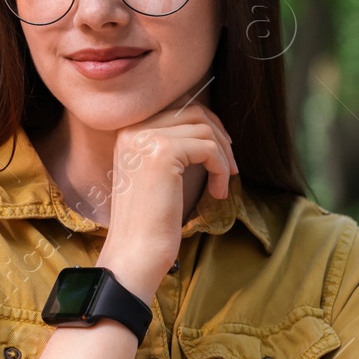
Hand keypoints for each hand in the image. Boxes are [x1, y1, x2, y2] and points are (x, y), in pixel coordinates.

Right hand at [98, 97, 236, 299]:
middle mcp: (133, 129)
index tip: (220, 152)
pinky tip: (217, 193)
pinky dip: (221, 170)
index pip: (178, 106)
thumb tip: (209, 125)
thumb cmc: (148, 221)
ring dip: (223, 157)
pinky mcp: (163, 152)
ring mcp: (146, 138)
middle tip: (231, 167)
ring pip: (205, 129)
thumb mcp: (155, 174)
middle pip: (194, 112)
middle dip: (220, 137)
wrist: (134, 252)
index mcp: (127, 131)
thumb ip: (170, 146)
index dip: (206, 125)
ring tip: (223, 184)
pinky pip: (209, 149)